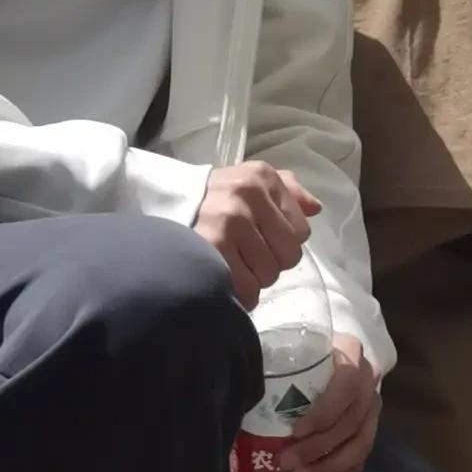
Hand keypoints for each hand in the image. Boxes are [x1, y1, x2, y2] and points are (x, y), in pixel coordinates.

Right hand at [194, 161, 317, 302]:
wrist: (156, 206)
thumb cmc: (211, 198)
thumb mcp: (248, 182)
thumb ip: (287, 192)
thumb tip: (315, 209)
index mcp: (262, 176)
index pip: (302, 230)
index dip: (282, 241)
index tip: (259, 237)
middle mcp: (248, 193)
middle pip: (289, 256)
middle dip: (270, 263)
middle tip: (244, 256)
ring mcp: (230, 220)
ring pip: (268, 275)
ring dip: (252, 279)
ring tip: (230, 265)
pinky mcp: (211, 247)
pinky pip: (247, 289)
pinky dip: (238, 294)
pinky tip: (224, 280)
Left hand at [275, 333, 381, 471]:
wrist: (319, 354)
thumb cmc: (295, 352)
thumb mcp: (285, 351)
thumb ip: (268, 365)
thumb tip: (240, 390)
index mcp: (349, 353)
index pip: (347, 385)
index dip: (325, 412)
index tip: (295, 431)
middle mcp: (367, 379)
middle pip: (351, 420)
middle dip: (318, 447)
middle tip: (286, 462)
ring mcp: (372, 406)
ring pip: (361, 443)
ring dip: (330, 465)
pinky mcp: (370, 427)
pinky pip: (364, 457)